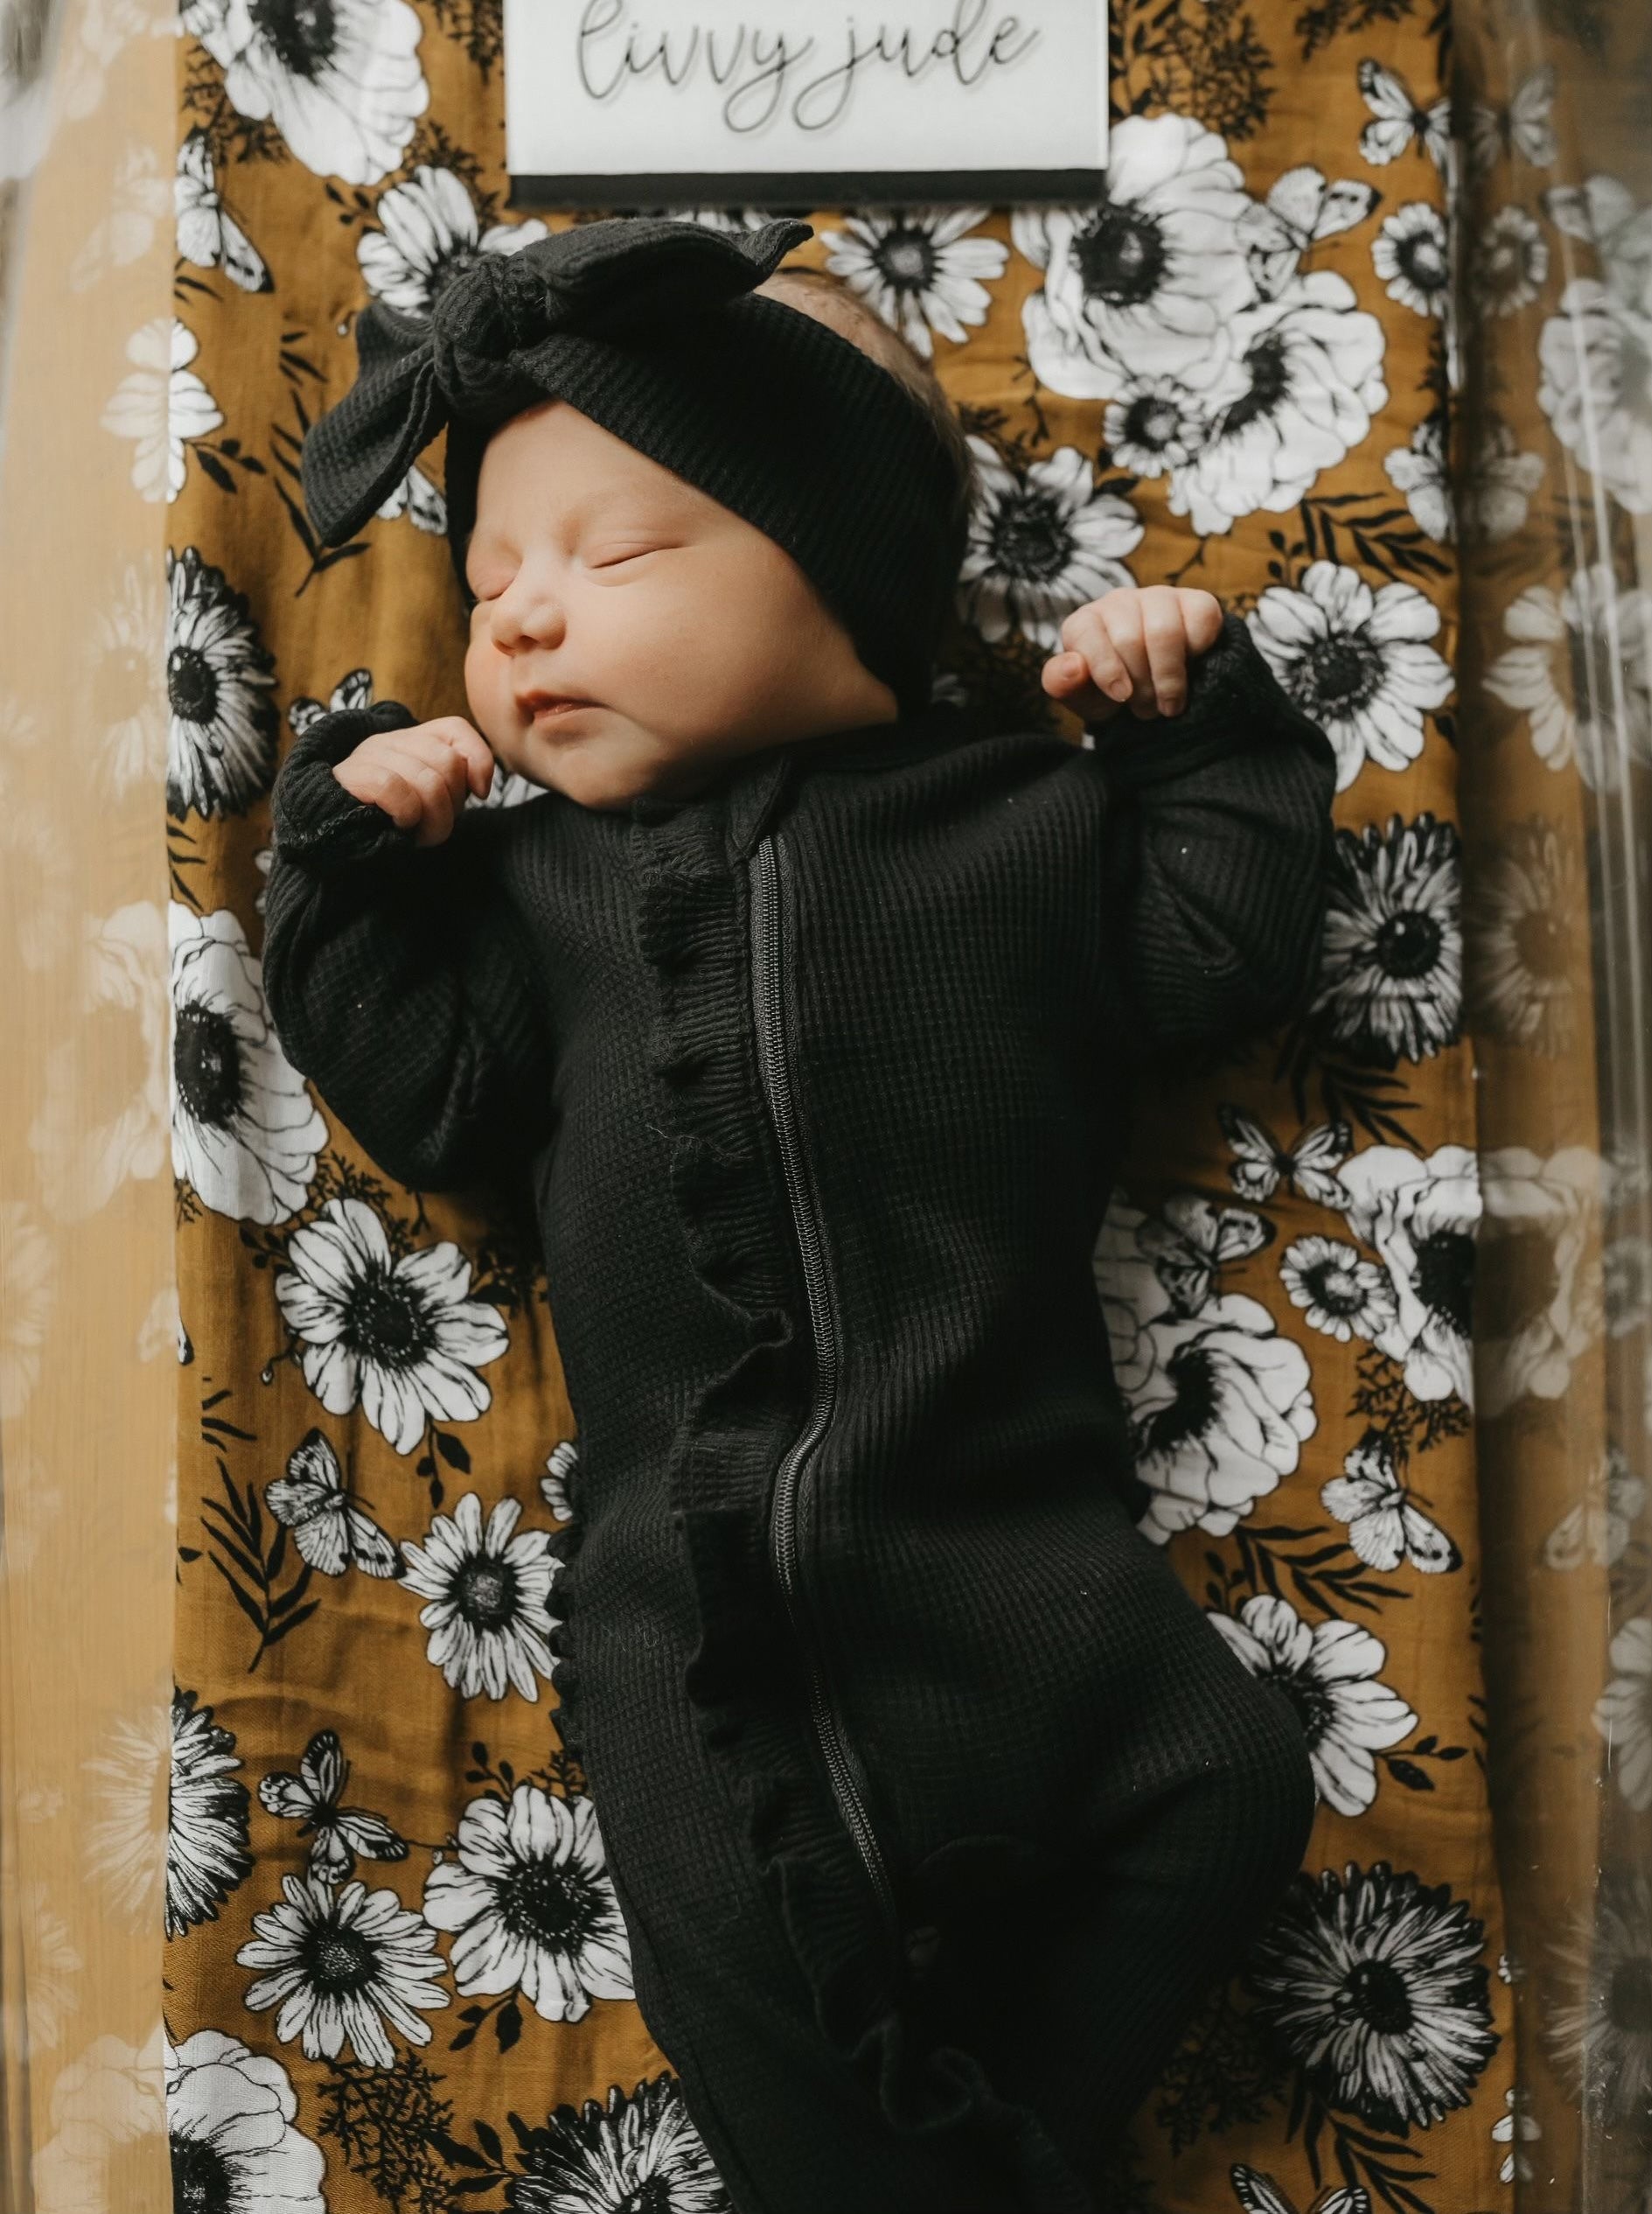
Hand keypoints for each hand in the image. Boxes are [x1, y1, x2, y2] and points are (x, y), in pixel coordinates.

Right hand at [331, 717, 495, 845]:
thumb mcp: (428, 800)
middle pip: (448, 763)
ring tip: (416, 830)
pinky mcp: (351, 775)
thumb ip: (454, 783)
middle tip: (434, 823)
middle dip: (452, 805)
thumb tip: (481, 787)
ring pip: (427, 781)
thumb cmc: (388, 819)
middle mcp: (391, 740)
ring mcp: (369, 755)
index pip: (455, 729)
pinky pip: (395, 789)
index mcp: (412, 740)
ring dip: (432, 821)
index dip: (478, 760)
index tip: (479, 794)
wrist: (330, 832)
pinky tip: (398, 823)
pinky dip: (405, 813)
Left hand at [1041, 586, 1223, 724]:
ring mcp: (1160, 597)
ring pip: (1164, 631)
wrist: (1159, 691)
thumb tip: (1073, 666)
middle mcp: (1120, 602)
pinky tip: (1190, 666)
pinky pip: (1201, 620)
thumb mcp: (1085, 698)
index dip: (1106, 669)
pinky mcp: (1197, 601)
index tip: (1121, 696)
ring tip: (1168, 703)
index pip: (1087, 635)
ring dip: (1169, 677)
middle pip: (1130, 639)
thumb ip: (1064, 684)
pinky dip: (1198, 653)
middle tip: (1146, 710)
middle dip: (1141, 685)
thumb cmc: (1114, 693)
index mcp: (1085, 622)